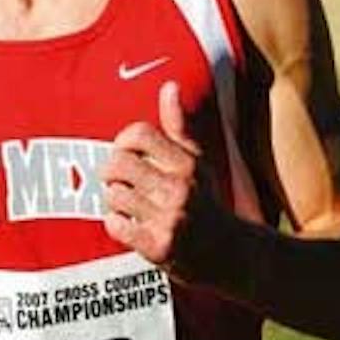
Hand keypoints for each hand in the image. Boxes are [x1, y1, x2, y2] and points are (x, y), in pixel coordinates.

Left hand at [103, 81, 220, 276]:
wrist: (228, 252)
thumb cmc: (206, 200)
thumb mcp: (197, 160)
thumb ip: (178, 124)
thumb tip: (169, 86)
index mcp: (187, 163)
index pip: (140, 134)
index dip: (123, 140)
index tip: (124, 152)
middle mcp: (180, 188)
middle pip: (119, 163)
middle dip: (110, 171)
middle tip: (117, 179)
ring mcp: (170, 218)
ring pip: (114, 195)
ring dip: (114, 200)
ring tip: (127, 204)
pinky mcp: (159, 246)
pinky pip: (116, 225)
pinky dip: (116, 224)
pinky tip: (129, 224)